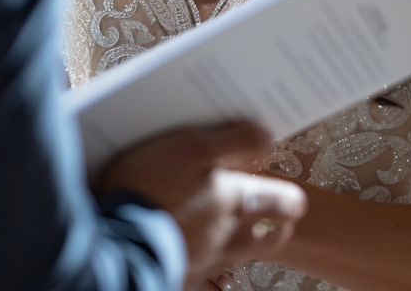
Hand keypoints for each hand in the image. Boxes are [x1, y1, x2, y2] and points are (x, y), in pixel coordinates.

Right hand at [97, 122, 306, 283]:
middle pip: (269, 238)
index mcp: (237, 201)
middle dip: (276, 227)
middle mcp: (229, 235)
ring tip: (235, 230)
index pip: (283, 202)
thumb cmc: (157, 187)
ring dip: (243, 243)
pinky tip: (199, 251)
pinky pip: (209, 274)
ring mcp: (207, 261)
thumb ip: (235, 141)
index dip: (290, 197)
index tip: (292, 193)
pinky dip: (211, 263)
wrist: (118, 242)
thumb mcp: (193, 146)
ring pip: (240, 256)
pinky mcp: (183, 274)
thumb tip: (268, 136)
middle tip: (277, 218)